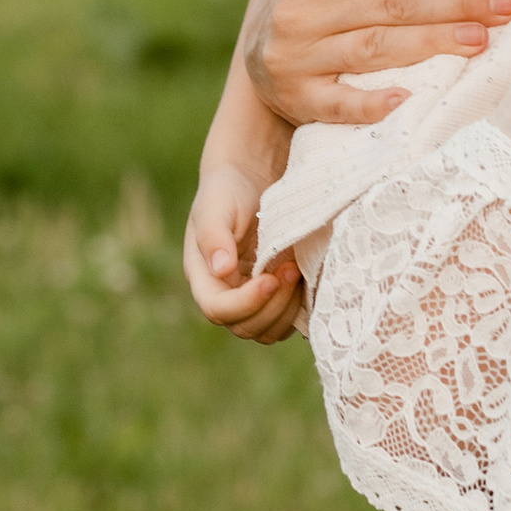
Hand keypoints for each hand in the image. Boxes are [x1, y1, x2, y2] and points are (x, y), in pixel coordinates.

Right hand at [183, 155, 306, 345]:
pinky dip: (299, 309)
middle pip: (244, 327)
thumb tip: (221, 270)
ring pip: (267, 330)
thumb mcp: (216, 205)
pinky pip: (287, 321)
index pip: (217, 310)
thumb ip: (213, 236)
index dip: (245, 303)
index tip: (269, 279)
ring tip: (297, 271)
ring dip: (287, 309)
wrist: (251, 179)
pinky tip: (306, 279)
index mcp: (204, 277)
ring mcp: (250, 299)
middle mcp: (225, 295)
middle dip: (272, 305)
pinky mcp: (275, 298)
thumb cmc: (229, 190)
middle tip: (290, 269)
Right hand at [241, 0, 510, 130]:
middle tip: (506, 7)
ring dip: (430, 45)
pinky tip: (408, 99)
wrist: (255, 59)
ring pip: (373, 49)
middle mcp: (300, 11)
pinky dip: (372, 104)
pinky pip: (339, 105)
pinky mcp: (298, 100)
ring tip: (480, 41)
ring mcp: (296, 59)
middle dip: (454, 5)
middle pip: (389, 7)